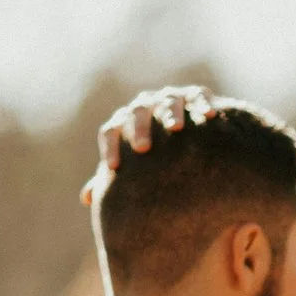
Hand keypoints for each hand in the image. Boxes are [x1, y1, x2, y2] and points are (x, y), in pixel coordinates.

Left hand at [81, 85, 213, 204]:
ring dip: (170, 113)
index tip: (114, 168)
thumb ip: (113, 182)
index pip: (112, 131)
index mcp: (125, 124)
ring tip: (175, 128)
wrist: (189, 139)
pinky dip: (202, 103)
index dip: (110, 147)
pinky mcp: (195, 96)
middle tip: (142, 148)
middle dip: (138, 128)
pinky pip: (198, 95)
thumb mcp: (136, 172)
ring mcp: (170, 99)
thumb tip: (86, 199)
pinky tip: (209, 115)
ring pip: (167, 101)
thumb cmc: (156, 162)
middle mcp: (145, 107)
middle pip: (137, 112)